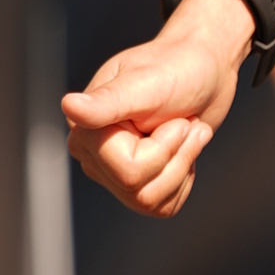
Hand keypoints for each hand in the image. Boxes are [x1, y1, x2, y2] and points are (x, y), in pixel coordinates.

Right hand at [61, 0, 252, 216]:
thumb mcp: (145, 83)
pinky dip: (184, 179)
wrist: (204, 69)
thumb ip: (108, 102)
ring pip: (152, 203)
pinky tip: (183, 149)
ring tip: (188, 131)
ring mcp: (113, 172)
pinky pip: (162, 206)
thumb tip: (69, 106)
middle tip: (184, 124)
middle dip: (177, 157)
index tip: (175, 118)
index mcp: (86, 129)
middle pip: (140, 191)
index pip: (129, 171)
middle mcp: (93, 155)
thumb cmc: (177, 68)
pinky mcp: (136, 183)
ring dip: (183, 165)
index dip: (165, 148)